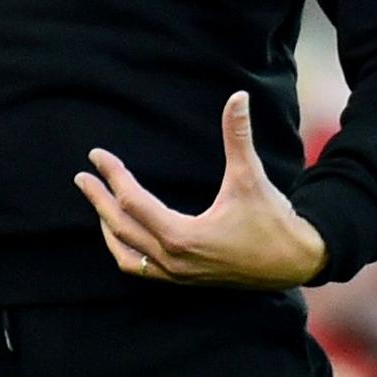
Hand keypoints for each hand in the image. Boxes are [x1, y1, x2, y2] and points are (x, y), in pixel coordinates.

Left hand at [73, 91, 327, 289]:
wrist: (294, 261)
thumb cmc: (272, 220)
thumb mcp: (251, 177)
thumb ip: (238, 137)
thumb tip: (237, 97)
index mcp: (183, 236)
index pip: (133, 202)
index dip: (112, 176)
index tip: (96, 156)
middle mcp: (174, 259)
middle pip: (121, 227)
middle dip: (98, 200)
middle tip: (81, 177)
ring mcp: (178, 274)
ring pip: (126, 254)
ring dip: (108, 228)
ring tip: (97, 204)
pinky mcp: (185, 280)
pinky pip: (142, 270)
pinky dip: (125, 251)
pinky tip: (123, 234)